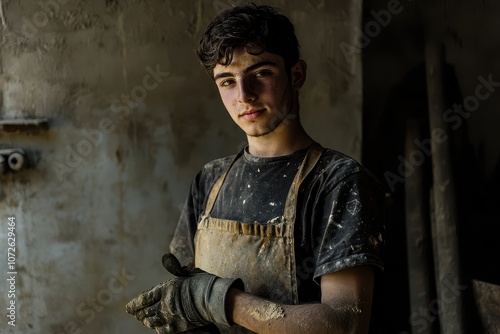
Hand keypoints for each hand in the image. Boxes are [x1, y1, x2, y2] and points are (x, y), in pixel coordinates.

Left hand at [125, 253, 242, 333]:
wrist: (215, 299)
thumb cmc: (204, 284)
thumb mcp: (188, 273)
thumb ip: (175, 269)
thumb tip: (167, 258)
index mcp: (166, 288)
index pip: (144, 298)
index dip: (134, 304)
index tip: (129, 308)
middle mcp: (165, 303)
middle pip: (145, 311)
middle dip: (139, 313)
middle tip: (136, 314)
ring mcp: (170, 316)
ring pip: (151, 321)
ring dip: (146, 321)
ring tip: (144, 320)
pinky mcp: (177, 326)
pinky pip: (161, 329)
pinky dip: (157, 328)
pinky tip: (156, 326)